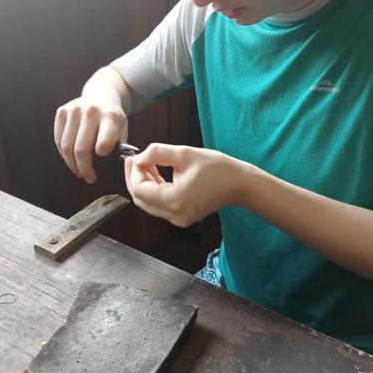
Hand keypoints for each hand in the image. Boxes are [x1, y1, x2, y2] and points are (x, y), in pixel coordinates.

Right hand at [54, 97, 127, 183]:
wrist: (101, 95)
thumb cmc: (113, 118)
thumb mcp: (123, 128)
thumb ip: (120, 145)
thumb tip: (117, 163)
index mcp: (110, 116)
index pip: (105, 141)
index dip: (102, 156)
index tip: (101, 164)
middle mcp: (91, 111)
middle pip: (81, 148)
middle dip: (84, 168)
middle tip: (89, 178)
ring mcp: (73, 110)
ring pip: (67, 146)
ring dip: (72, 164)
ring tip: (79, 172)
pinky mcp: (61, 111)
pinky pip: (59, 140)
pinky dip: (64, 154)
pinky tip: (71, 160)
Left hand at [124, 143, 245, 226]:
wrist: (239, 184)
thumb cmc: (217, 168)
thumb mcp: (185, 153)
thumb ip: (157, 153)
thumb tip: (139, 157)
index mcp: (174, 200)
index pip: (139, 190)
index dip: (132, 173)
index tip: (134, 157)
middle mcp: (174, 215)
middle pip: (140, 199)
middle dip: (135, 178)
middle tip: (136, 160)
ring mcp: (178, 219)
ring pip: (148, 203)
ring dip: (144, 184)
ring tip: (147, 164)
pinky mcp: (181, 218)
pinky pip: (159, 206)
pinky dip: (154, 190)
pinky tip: (156, 174)